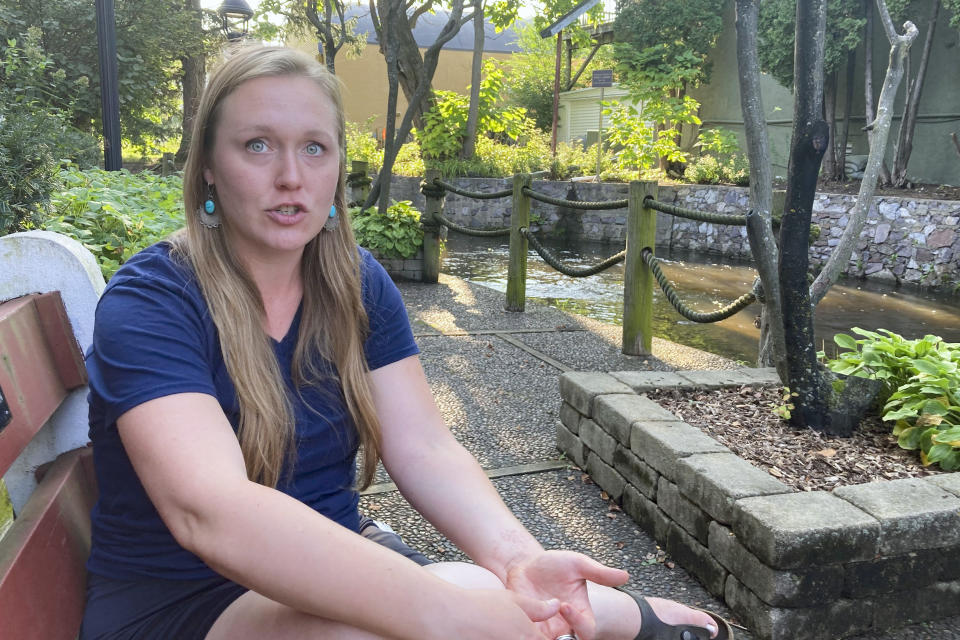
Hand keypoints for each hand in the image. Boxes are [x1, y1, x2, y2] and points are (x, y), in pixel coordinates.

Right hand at [431, 588, 558, 639]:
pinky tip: (482, 637)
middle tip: (506, 632)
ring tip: (491, 634)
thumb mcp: (512, 600)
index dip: (538, 638)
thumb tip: (556, 606)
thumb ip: (538, 607)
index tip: (528, 633)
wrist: (445, 617)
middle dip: (522, 639)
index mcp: (528, 638)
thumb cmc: (478, 606)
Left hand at [504, 551, 628, 639]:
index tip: (564, 605)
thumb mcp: (577, 564)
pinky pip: (527, 637)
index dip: (578, 623)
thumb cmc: (554, 564)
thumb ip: (599, 573)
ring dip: (539, 636)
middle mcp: (565, 625)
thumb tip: (626, 576)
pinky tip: (518, 621)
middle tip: (550, 618)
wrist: (524, 565)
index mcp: (581, 613)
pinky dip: (523, 634)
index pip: (586, 630)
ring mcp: (546, 628)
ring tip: (532, 620)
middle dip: (562, 638)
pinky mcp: (527, 627)